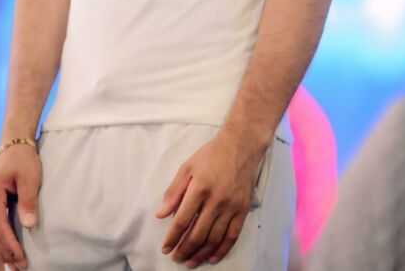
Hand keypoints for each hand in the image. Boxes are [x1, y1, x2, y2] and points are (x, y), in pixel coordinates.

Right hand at [0, 145, 41, 270]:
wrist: (14, 140)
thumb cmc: (23, 157)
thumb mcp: (29, 176)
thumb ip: (28, 200)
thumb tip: (29, 225)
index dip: (9, 245)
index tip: (21, 258)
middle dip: (4, 252)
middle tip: (19, 267)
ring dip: (0, 248)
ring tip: (13, 263)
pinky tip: (7, 247)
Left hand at [154, 130, 262, 266]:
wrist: (240, 146)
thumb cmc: (210, 155)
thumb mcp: (187, 167)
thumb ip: (174, 192)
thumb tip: (161, 214)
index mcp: (199, 188)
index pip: (182, 220)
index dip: (172, 237)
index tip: (165, 248)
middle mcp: (216, 201)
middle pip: (198, 233)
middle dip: (184, 249)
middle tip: (176, 258)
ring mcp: (231, 207)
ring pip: (214, 238)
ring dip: (200, 253)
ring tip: (190, 262)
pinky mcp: (243, 210)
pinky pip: (232, 236)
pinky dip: (221, 250)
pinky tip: (212, 258)